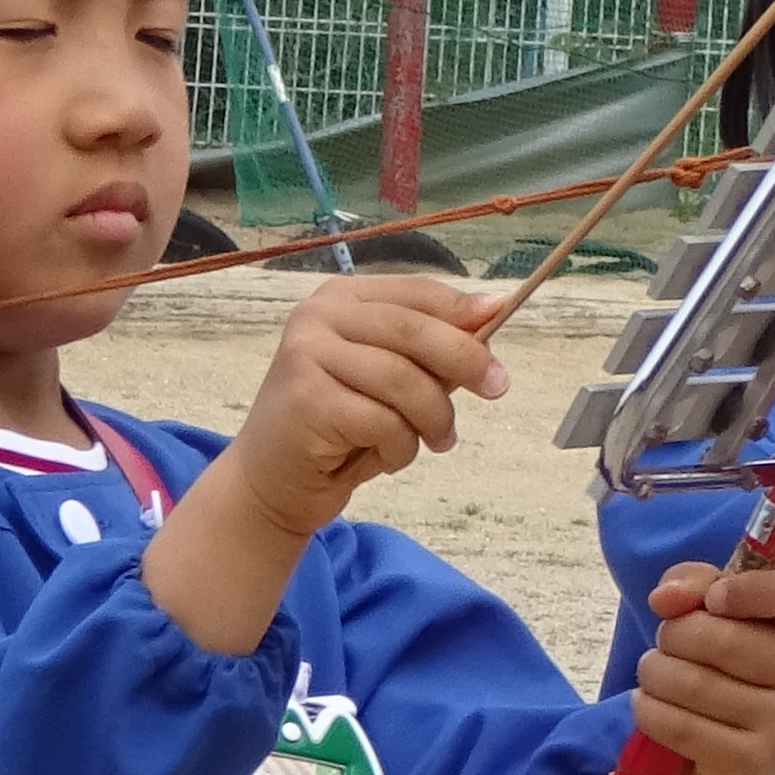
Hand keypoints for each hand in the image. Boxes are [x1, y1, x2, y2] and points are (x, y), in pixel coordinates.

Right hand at [148, 277, 508, 653]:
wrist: (273, 483)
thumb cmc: (340, 430)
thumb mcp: (392, 380)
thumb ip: (431, 350)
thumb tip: (492, 311)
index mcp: (342, 299)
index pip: (414, 291)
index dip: (462, 307)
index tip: (501, 318)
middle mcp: (319, 317)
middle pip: (414, 329)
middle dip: (466, 359)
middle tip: (497, 388)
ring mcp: (307, 354)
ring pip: (404, 380)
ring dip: (433, 419)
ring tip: (434, 440)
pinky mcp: (307, 399)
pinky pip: (384, 421)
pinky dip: (399, 447)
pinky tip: (383, 457)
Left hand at [634, 562, 774, 774]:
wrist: (738, 774)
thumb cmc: (728, 679)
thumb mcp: (718, 618)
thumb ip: (696, 585)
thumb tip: (666, 597)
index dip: (748, 589)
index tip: (713, 599)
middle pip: (720, 636)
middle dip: (672, 636)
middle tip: (669, 649)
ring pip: (690, 680)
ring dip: (654, 674)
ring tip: (657, 680)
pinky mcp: (753, 762)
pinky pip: (678, 724)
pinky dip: (649, 711)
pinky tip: (653, 709)